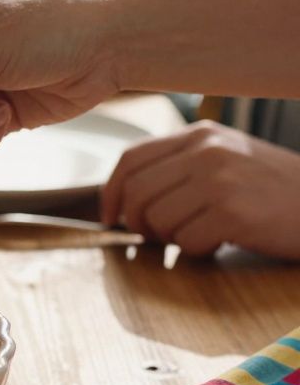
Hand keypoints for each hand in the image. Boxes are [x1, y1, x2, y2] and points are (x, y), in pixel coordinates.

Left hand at [101, 121, 299, 258]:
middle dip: (138, 223)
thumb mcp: (227, 159)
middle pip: (137, 193)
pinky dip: (199, 250)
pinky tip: (223, 241)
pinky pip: (187, 242)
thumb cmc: (274, 189)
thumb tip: (124, 195)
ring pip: (158, 220)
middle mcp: (207, 151)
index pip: (131, 159)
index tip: (110, 216)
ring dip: (171, 239)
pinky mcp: (234, 213)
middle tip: (156, 237)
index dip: (111, 192)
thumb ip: (180, 166)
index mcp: (201, 134)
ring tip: (201, 234)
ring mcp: (221, 180)